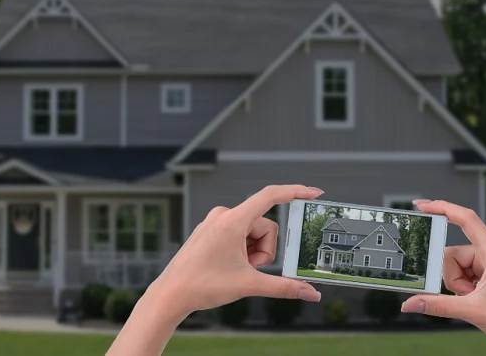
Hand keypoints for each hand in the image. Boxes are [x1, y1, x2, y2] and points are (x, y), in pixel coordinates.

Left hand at [149, 184, 323, 314]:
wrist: (170, 294)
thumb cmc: (202, 286)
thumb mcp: (249, 285)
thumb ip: (284, 288)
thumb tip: (311, 293)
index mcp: (233, 220)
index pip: (271, 196)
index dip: (295, 192)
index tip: (315, 192)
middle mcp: (223, 215)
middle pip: (263, 226)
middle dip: (264, 250)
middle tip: (248, 270)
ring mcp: (215, 222)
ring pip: (251, 233)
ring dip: (252, 253)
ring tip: (235, 270)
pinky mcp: (210, 231)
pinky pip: (238, 235)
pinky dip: (241, 252)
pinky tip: (226, 267)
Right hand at [401, 200, 485, 355]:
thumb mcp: (470, 310)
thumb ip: (436, 304)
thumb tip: (410, 303)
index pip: (466, 220)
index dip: (442, 208)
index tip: (422, 206)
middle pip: (453, 253)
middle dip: (452, 276)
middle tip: (466, 294)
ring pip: (456, 265)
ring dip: (458, 284)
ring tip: (473, 299)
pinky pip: (463, 272)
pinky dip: (463, 286)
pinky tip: (474, 298)